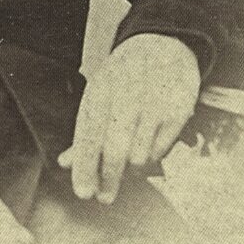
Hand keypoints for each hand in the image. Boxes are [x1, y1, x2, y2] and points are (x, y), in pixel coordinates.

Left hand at [57, 33, 199, 204]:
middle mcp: (126, 95)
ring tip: (127, 162)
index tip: (83, 193)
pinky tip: (146, 145)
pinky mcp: (177, 111)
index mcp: (100, 89)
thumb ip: (84, 130)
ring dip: (130, 168)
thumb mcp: (99, 93)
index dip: (85, 166)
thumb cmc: (124, 77)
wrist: (163, 45)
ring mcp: (154, 103)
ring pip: (138, 156)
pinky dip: (151, 157)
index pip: (88, 134)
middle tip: (104, 198)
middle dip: (107, 179)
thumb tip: (66, 163)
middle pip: (114, 150)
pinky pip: (160, 151)